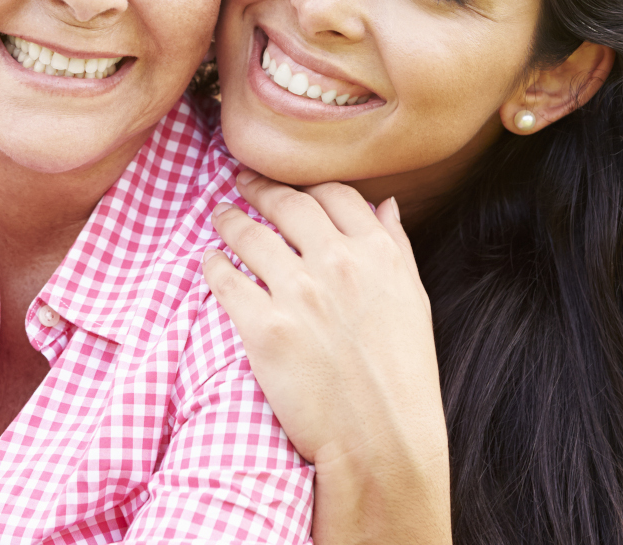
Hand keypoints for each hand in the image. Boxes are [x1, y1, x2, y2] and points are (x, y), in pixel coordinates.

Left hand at [203, 171, 451, 544]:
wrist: (380, 441)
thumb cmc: (402, 378)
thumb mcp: (413, 301)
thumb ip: (396, 246)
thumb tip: (385, 203)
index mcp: (378, 253)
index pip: (335, 194)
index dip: (307, 182)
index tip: (289, 182)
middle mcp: (338, 262)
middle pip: (287, 203)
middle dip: (259, 188)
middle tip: (241, 182)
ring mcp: (298, 292)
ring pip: (249, 234)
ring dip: (230, 219)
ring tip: (220, 216)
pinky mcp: (263, 326)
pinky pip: (224, 279)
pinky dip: (213, 264)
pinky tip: (209, 261)